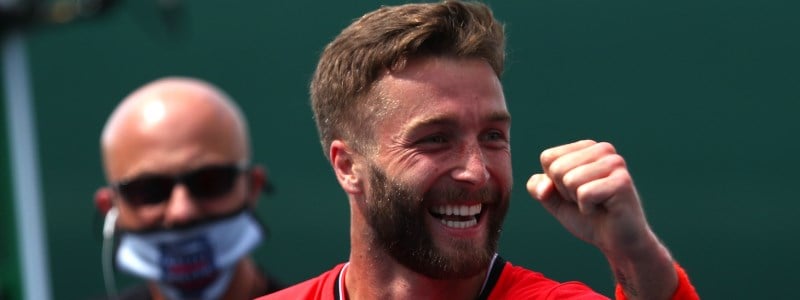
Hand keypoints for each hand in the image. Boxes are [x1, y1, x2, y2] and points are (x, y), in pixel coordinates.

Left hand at [526, 140, 651, 256]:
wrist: (617, 242)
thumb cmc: (588, 217)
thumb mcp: (554, 200)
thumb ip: (538, 188)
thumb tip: (545, 186)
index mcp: (586, 147)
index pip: (548, 158)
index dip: (554, 182)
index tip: (574, 192)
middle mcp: (603, 149)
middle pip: (557, 168)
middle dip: (565, 192)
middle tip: (587, 200)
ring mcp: (615, 163)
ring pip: (570, 180)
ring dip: (577, 200)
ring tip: (596, 204)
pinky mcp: (622, 181)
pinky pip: (584, 194)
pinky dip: (587, 208)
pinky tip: (603, 209)